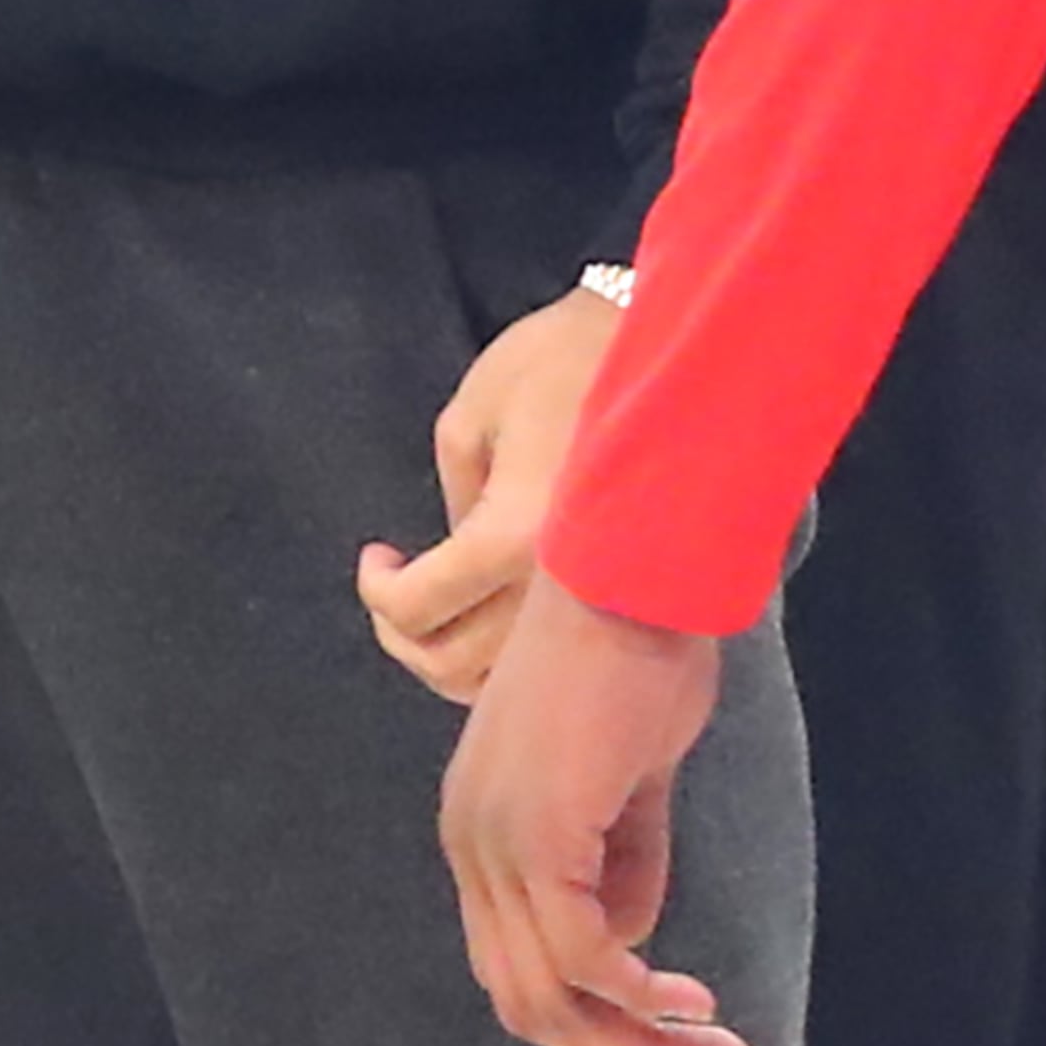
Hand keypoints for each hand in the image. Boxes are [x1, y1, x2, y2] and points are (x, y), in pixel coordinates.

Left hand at [357, 282, 627, 701]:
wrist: (669, 360)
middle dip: (403, 637)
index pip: (420, 606)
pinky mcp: (629, 603)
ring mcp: (601, 605)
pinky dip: (508, 660)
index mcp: (518, 534)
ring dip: (453, 658)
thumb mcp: (472, 414)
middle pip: (456, 665)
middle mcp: (562, 589)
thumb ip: (454, 500)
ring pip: (506, 685)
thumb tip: (452, 555)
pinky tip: (493, 613)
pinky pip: (555, 664)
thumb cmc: (562, 364)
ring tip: (434, 608)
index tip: (376, 557)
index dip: (378, 590)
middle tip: (390, 589)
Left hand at [442, 573, 746, 1045]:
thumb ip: (620, 861)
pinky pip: (581, 954)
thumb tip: (630, 950)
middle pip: (524, 999)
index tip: (666, 1038)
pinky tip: (691, 999)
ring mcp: (493, 837)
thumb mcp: (626, 782)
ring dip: (639, 1040)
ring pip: (551, 994)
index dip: (585, 1022)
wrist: (629, 578)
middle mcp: (468, 839)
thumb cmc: (632, 659)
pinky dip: (637, 996)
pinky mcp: (537, 832)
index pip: (510, 966)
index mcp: (478, 825)